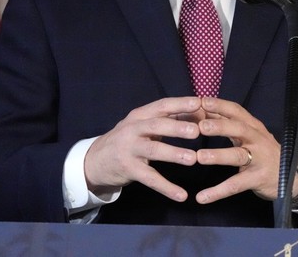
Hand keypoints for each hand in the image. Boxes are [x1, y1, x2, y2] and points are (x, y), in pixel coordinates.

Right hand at [84, 96, 203, 201]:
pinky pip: (150, 179)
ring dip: (174, 154)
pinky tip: (182, 195)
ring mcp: (129, 150)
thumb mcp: (145, 125)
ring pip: (153, 151)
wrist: (95, 160)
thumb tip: (201, 112)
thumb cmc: (130, 138)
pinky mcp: (128, 170)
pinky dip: (166, 188)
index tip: (199, 102)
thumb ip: (171, 118)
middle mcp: (133, 129)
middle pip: (156, 125)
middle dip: (177, 127)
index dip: (180, 103)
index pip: (162, 106)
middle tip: (197, 131)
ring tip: (193, 159)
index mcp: (141, 115)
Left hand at [194, 97, 282, 203]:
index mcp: (253, 127)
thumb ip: (230, 125)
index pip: (237, 111)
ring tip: (199, 157)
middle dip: (220, 126)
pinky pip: (236, 185)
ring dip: (218, 155)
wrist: (293, 176)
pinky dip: (218, 191)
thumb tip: (204, 111)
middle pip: (238, 129)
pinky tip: (201, 197)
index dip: (220, 105)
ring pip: (238, 155)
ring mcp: (259, 159)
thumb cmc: (264, 152)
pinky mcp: (257, 179)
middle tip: (200, 126)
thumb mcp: (251, 135)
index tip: (201, 101)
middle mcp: (257, 139)